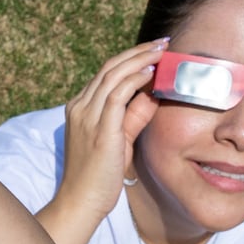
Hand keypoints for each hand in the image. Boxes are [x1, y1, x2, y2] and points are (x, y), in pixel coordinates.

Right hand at [55, 40, 165, 219]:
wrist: (81, 201)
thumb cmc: (99, 176)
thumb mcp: (119, 140)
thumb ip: (133, 117)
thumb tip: (152, 94)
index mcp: (80, 108)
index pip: (106, 74)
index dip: (131, 58)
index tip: (154, 50)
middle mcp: (80, 107)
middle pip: (109, 67)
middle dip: (139, 51)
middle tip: (163, 42)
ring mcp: (86, 116)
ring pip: (113, 75)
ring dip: (140, 59)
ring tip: (162, 51)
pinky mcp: (99, 128)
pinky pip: (117, 94)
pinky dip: (134, 79)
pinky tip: (151, 72)